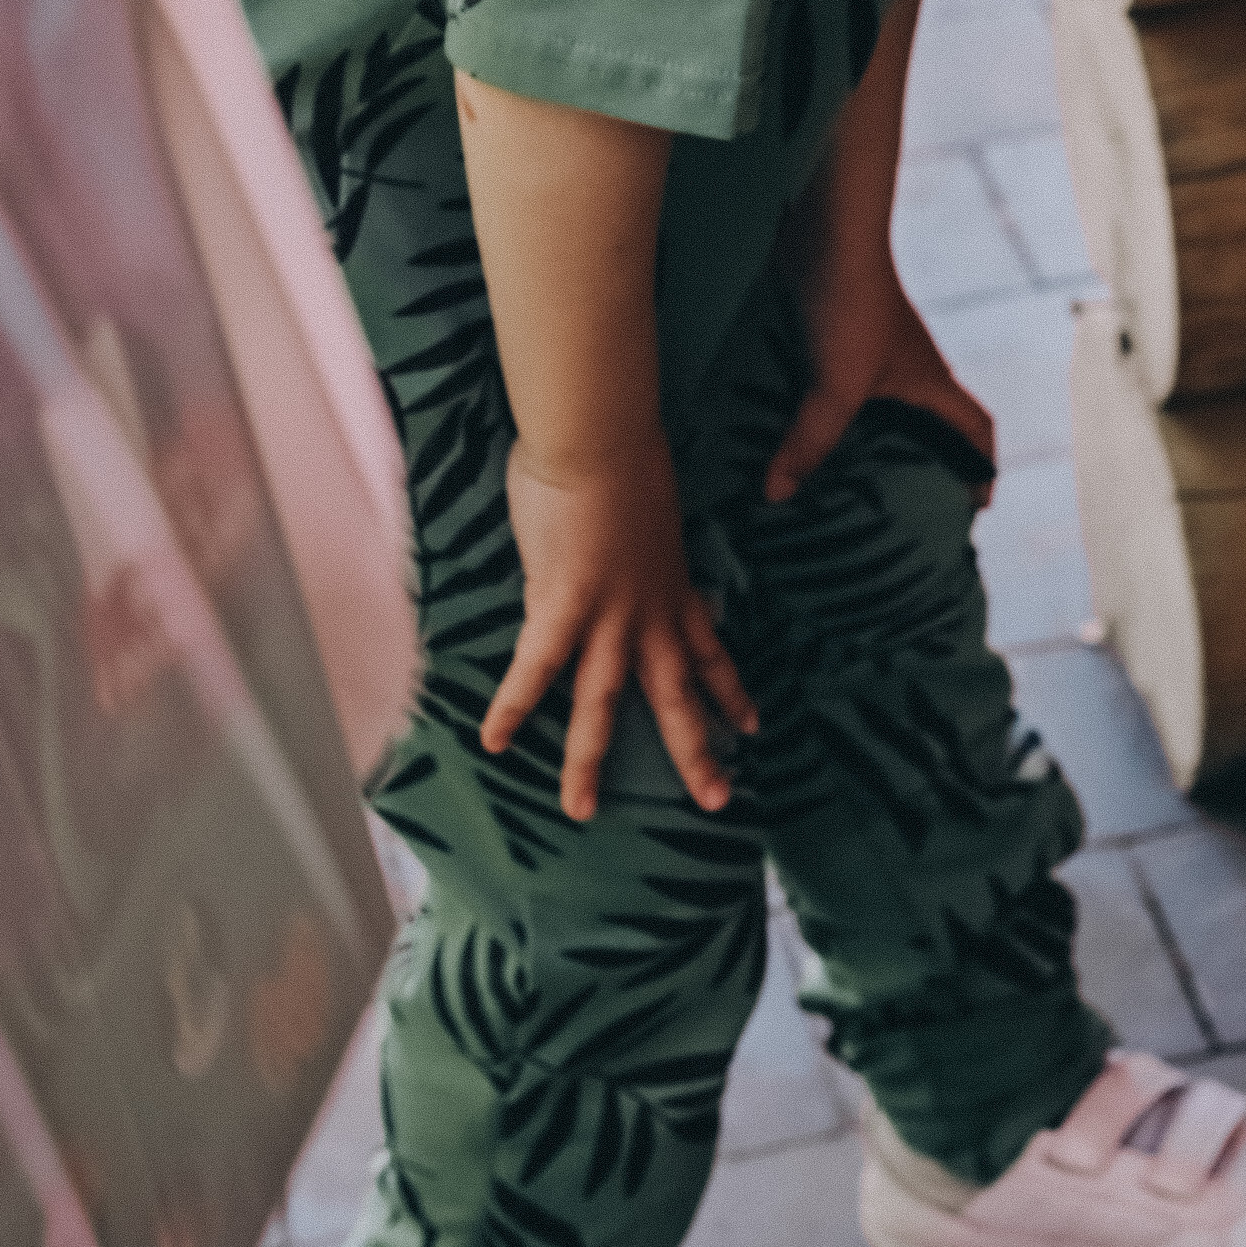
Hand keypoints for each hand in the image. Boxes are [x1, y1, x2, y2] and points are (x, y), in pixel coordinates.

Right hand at [482, 436, 756, 822]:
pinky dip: (513, 705)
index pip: (710, 650)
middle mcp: (649, 612)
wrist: (605, 435)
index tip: (753, 724)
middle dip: (697, 751)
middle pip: (677, 696)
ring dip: (591, 759)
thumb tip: (614, 551)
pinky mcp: (564, 606)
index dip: (731, 690)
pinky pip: (535, 668)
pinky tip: (492, 741)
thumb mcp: (646, 513)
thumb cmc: (622, 454)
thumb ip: (635, 544)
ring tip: (581, 810)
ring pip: (603, 702)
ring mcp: (609, 615)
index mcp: (673, 587)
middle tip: (721, 801)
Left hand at [763, 255, 995, 503]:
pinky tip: (784, 436)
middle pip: (926, 428)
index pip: (977, 430)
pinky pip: (833, 388)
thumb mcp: (836, 385)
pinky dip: (816, 415)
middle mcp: (907, 370)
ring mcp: (870, 351)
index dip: (981, 469)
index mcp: (930, 384)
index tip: (971, 510)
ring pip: (874, 410)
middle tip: (890, 514)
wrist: (826, 229)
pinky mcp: (833, 335)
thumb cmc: (852, 304)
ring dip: (859, 443)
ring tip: (829, 487)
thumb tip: (776, 495)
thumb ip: (810, 442)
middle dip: (916, 470)